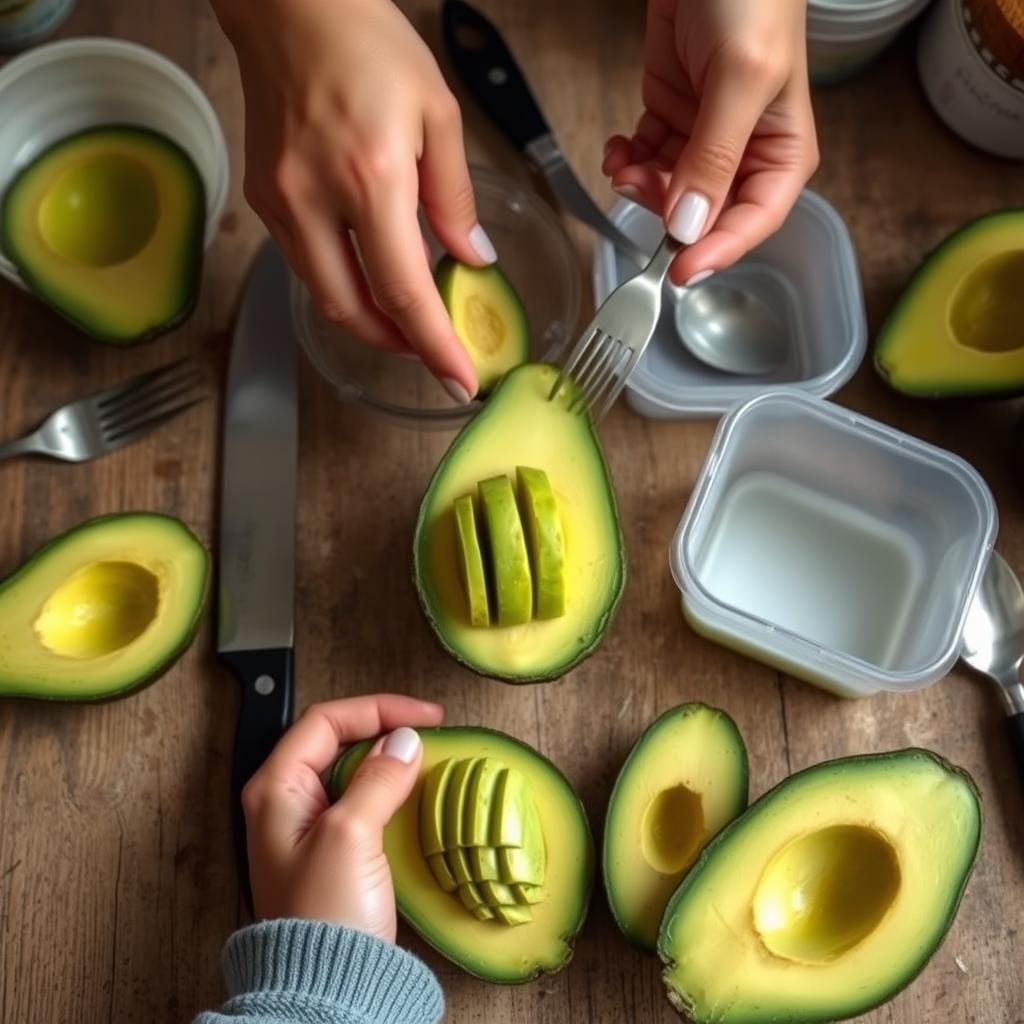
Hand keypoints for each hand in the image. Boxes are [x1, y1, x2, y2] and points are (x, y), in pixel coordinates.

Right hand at [213, 0, 493, 401]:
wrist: (290, 4)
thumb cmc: (367, 42)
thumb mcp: (438, 113)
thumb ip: (455, 196)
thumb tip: (472, 257)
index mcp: (371, 178)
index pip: (404, 290)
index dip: (433, 345)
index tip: (458, 379)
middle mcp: (316, 200)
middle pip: (352, 310)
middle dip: (396, 343)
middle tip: (432, 347)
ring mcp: (281, 201)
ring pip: (323, 293)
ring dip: (367, 316)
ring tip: (406, 314)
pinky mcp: (263, 196)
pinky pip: (304, 262)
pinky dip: (341, 282)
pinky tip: (368, 270)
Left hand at [241, 694, 443, 940]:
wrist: (325, 990)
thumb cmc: (324, 917)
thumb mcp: (351, 835)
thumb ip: (377, 779)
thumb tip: (404, 740)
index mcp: (276, 788)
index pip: (326, 720)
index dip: (377, 708)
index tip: (424, 716)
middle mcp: (285, 802)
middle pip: (335, 740)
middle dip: (382, 728)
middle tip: (426, 731)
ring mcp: (306, 828)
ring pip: (348, 770)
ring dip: (386, 758)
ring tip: (424, 757)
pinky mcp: (328, 851)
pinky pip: (358, 801)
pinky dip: (386, 788)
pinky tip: (411, 794)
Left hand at [602, 0, 817, 285]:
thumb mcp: (741, 77)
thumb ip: (715, 156)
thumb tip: (690, 226)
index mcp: (781, 152)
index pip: (753, 223)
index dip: (717, 252)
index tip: (680, 272)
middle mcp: (743, 153)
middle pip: (703, 215)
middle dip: (666, 211)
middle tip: (639, 187)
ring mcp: (703, 136)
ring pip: (668, 192)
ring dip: (640, 186)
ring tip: (623, 162)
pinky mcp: (670, 115)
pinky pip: (645, 159)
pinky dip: (627, 161)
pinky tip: (618, 148)